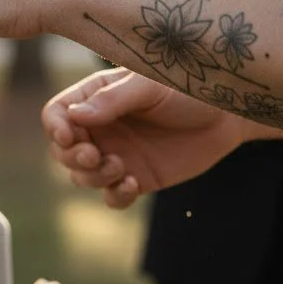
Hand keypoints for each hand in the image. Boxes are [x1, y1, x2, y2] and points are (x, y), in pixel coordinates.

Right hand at [41, 68, 248, 208]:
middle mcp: (100, 127)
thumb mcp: (149, 87)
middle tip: (93, 155)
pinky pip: (111, 196)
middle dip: (72, 157)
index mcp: (95, 97)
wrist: (227, 116)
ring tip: (121, 168)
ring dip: (93, 177)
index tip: (70, 137)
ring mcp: (115, 154)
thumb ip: (112, 100)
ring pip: (82, 176)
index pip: (57, 113)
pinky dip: (115, 195)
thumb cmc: (186, 89)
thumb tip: (74, 117)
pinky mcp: (136, 178)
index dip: (55, 127)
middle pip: (62, 150)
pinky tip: (133, 184)